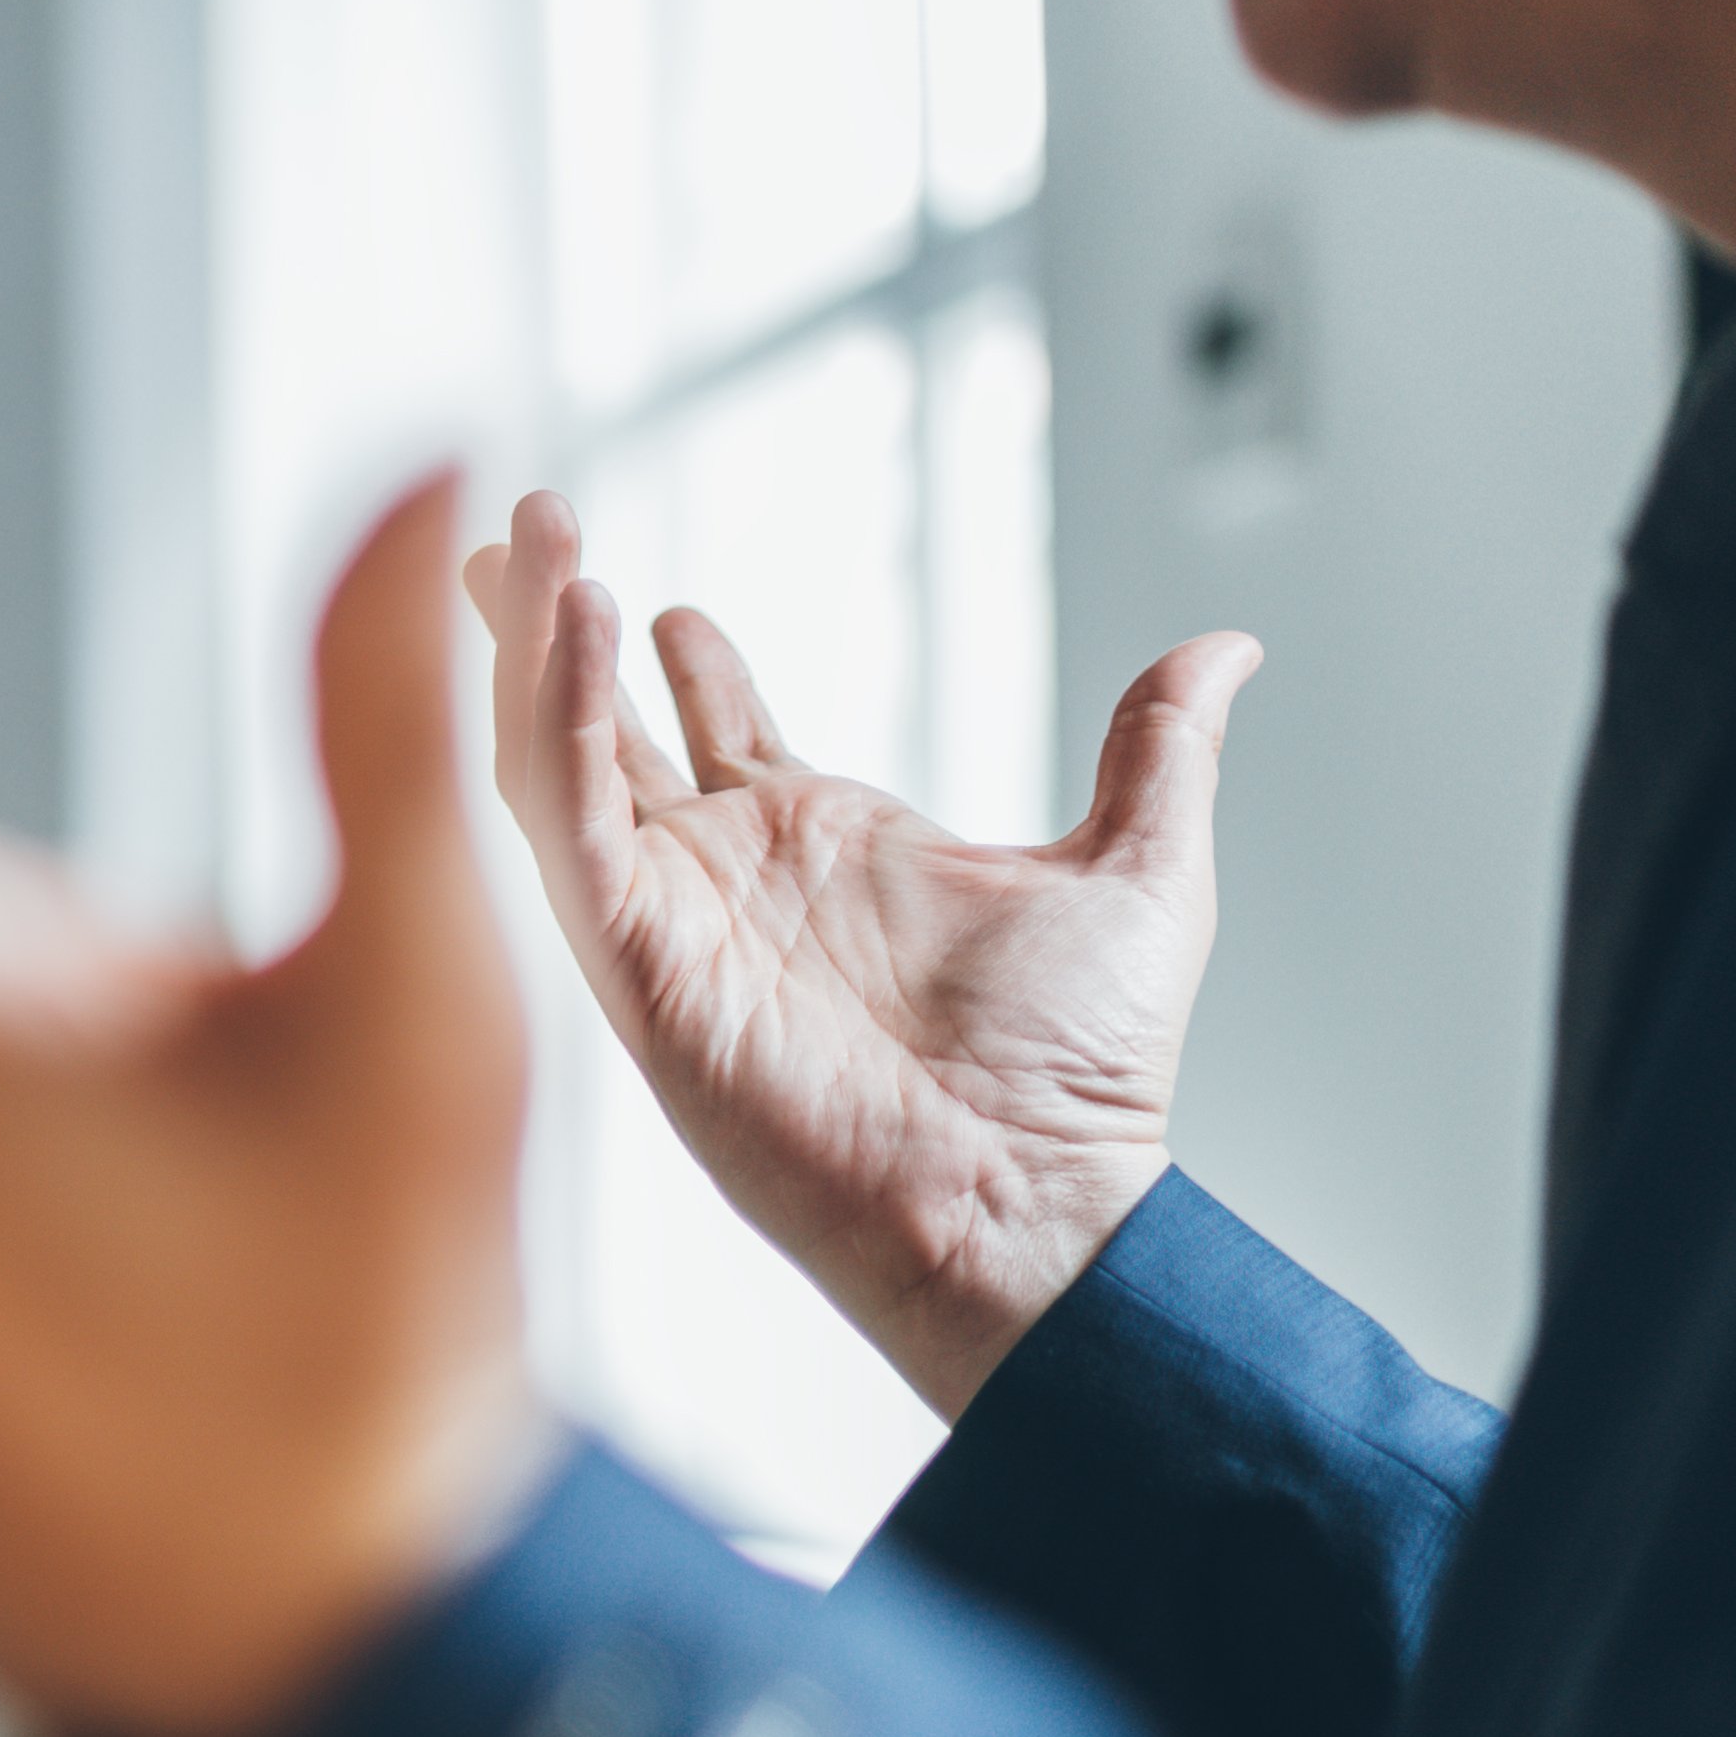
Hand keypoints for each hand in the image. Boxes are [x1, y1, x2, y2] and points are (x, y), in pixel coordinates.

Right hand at [465, 493, 1258, 1414]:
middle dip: (546, 633)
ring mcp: (672, 922)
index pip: (711, 738)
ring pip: (559, 760)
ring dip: (530, 646)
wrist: (1029, 1202)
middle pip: (598, 734)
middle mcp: (727, 883)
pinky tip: (567, 629)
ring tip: (513, 539)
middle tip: (506, 535)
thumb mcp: (1135, 873)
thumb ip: (1161, 750)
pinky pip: (571, 826)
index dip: (669, 663)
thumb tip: (1229, 647)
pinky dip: (554, 722)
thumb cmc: (1080, 1083)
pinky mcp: (639, 964)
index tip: (645, 597)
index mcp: (821, 853)